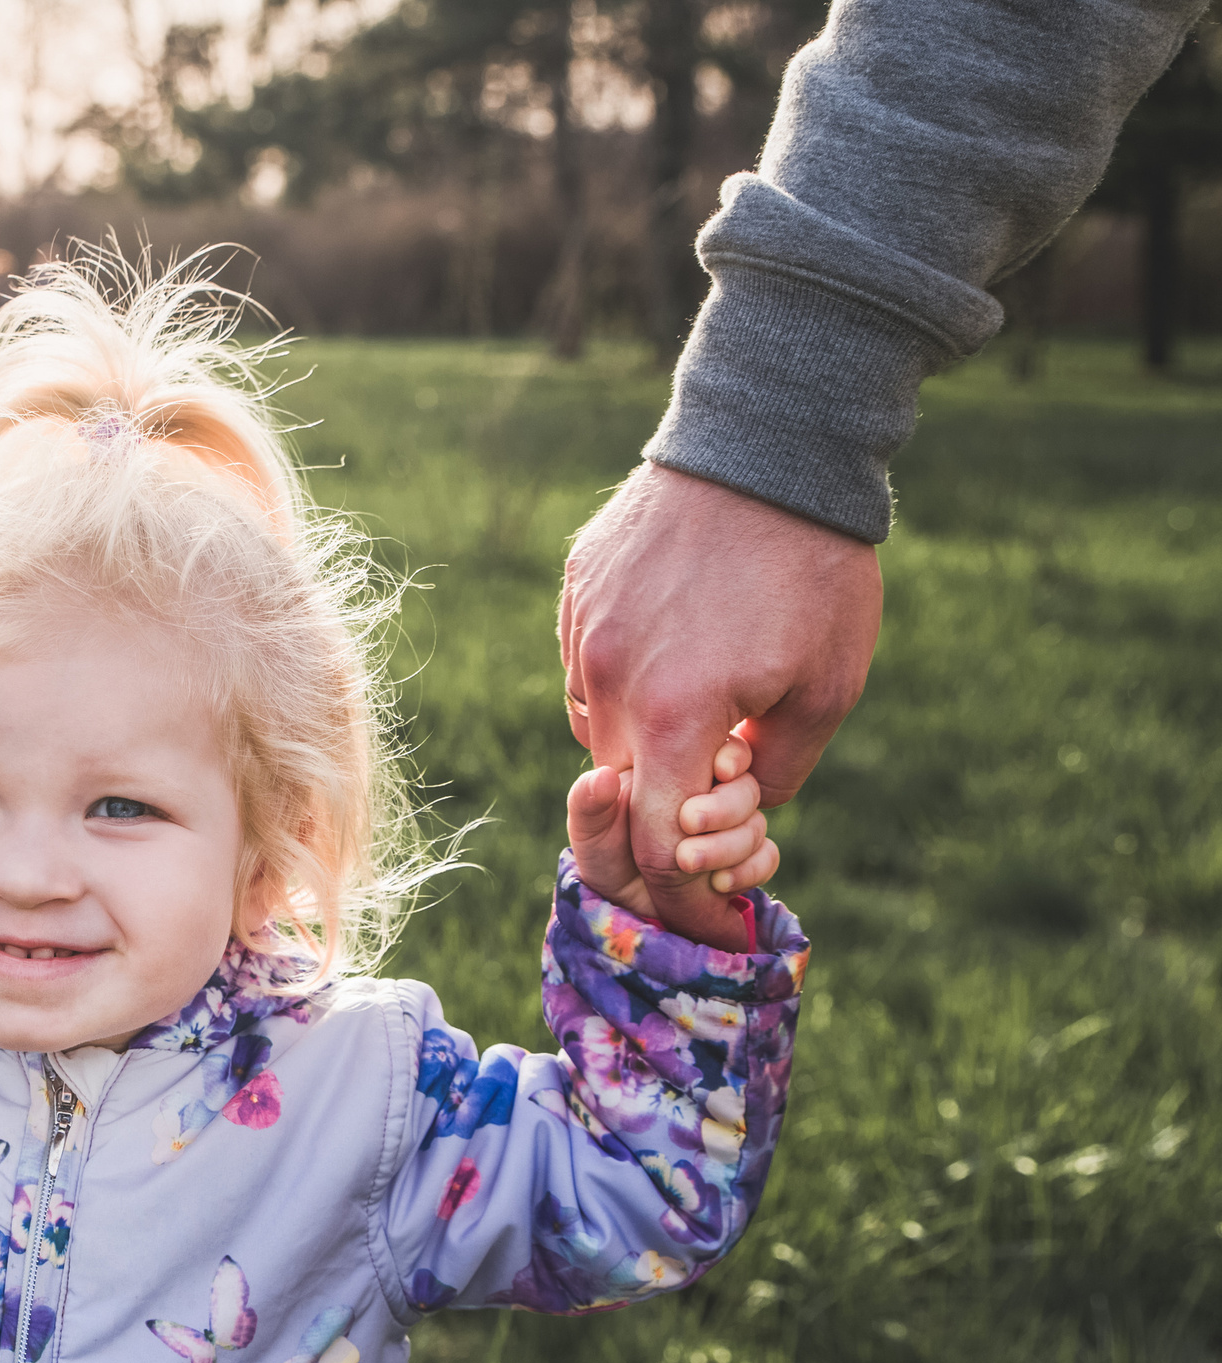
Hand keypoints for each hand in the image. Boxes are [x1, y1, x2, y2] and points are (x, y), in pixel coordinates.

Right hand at [560, 463, 878, 941]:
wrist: (772, 441)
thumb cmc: (815, 570)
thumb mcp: (828, 688)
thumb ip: (774, 774)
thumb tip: (729, 813)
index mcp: (676, 715)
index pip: (652, 844)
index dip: (686, 878)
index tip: (721, 873)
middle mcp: (610, 680)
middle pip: (619, 789)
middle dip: (668, 799)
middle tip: (730, 765)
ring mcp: (583, 631)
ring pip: (596, 726)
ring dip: (645, 736)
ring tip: (709, 690)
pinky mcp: (577, 590)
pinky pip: (586, 664)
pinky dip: (626, 678)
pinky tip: (678, 642)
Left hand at [568, 735, 778, 951]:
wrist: (630, 910)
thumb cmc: (608, 859)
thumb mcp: (591, 833)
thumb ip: (588, 804)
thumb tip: (603, 777)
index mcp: (683, 771)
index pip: (723, 749)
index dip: (731, 756)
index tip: (720, 769)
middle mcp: (715, 795)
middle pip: (746, 788)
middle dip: (725, 807)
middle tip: (689, 822)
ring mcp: (733, 829)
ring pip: (756, 824)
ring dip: (728, 845)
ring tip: (687, 861)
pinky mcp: (745, 861)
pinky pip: (766, 858)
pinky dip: (749, 870)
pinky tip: (718, 883)